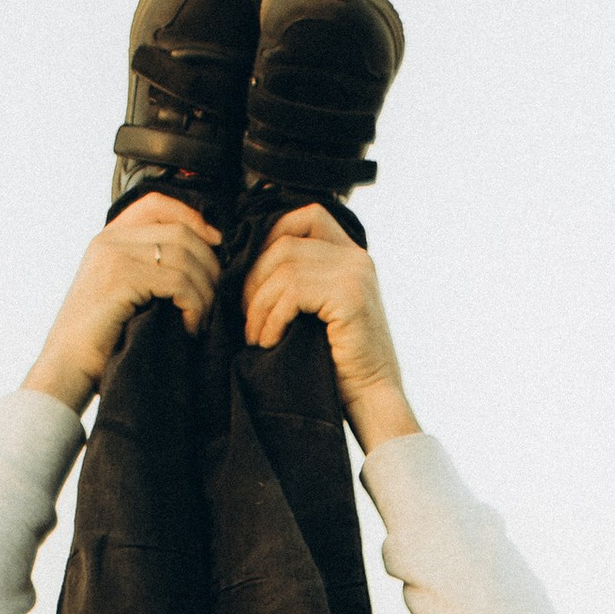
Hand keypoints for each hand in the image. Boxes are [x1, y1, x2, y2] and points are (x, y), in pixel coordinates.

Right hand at [24, 195, 222, 409]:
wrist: (67, 368)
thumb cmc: (101, 340)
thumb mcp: (123, 293)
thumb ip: (148, 268)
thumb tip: (203, 256)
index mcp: (109, 238)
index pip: (157, 204)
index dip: (193, 217)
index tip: (216, 244)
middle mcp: (109, 240)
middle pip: (180, 231)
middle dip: (209, 266)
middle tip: (213, 300)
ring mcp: (113, 256)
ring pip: (184, 256)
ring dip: (204, 292)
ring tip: (201, 320)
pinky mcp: (120, 278)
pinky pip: (177, 282)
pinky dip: (194, 306)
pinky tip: (189, 327)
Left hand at [242, 206, 419, 446]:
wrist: (371, 397)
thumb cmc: (337, 360)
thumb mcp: (318, 309)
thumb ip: (299, 279)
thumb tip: (243, 260)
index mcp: (351, 254)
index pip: (307, 216)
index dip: (272, 235)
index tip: (252, 277)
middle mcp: (356, 258)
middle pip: (285, 243)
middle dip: (253, 279)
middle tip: (245, 316)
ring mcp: (355, 273)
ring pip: (284, 268)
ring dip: (259, 305)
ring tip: (255, 336)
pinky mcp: (349, 295)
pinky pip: (292, 292)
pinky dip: (272, 318)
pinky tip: (270, 341)